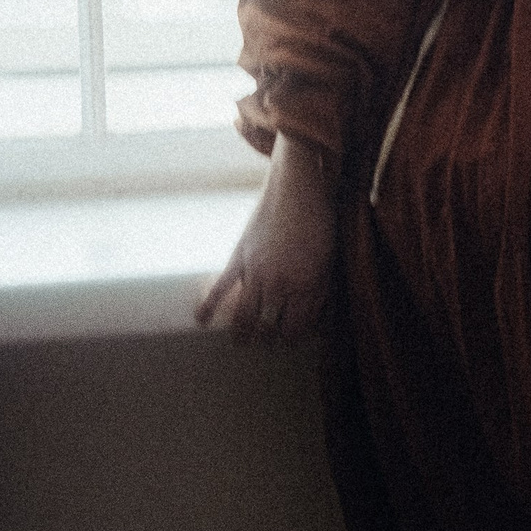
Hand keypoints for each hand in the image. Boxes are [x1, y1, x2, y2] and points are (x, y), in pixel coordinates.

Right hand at [196, 135, 336, 339]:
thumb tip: (314, 323)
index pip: (295, 329)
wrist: (298, 188)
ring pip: (244, 317)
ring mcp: (256, 272)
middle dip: (269, 339)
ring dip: (242, 334)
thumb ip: (320, 293)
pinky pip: (220, 288)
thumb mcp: (329, 261)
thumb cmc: (319, 224)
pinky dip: (208, 305)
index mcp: (307, 285)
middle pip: (269, 329)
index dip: (293, 337)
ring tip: (241, 342)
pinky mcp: (238, 258)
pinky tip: (201, 320)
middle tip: (268, 340)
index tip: (291, 337)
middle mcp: (280, 284)